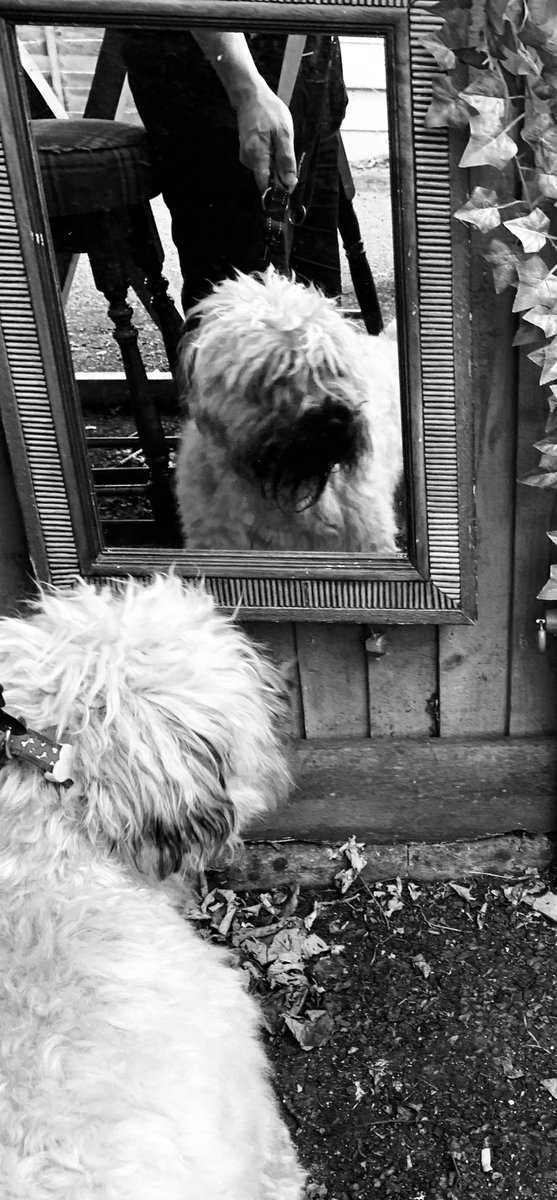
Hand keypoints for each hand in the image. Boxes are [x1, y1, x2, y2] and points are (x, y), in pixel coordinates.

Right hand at [235, 77, 297, 193]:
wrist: (250, 95)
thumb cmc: (268, 111)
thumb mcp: (284, 133)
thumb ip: (286, 160)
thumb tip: (290, 183)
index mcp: (257, 157)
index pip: (266, 187)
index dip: (279, 192)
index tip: (290, 188)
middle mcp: (248, 160)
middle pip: (267, 179)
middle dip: (280, 173)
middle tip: (286, 151)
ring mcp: (246, 157)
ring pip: (266, 170)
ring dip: (276, 163)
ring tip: (278, 142)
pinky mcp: (247, 153)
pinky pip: (263, 162)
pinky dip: (271, 156)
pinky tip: (272, 141)